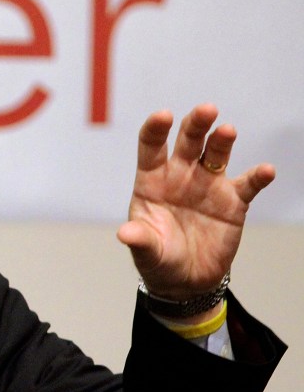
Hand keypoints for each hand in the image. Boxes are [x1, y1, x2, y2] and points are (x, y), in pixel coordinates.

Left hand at [117, 104, 274, 301]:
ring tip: (227, 131)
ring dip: (222, 141)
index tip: (163, 115)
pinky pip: (247, 185)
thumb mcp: (146, 251)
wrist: (186, 281)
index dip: (156, 129)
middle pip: (188, 141)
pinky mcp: (233, 202)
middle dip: (196, 124)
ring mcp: (208, 185)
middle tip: (206, 110)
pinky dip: (257, 177)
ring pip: (216, 154)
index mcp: (152, 180)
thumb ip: (139, 239)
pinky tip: (265, 171)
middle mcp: (180, 176)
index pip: (151, 147)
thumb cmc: (159, 259)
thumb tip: (125, 234)